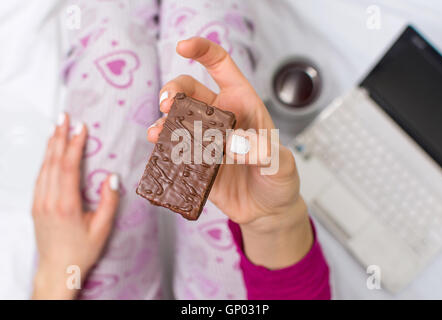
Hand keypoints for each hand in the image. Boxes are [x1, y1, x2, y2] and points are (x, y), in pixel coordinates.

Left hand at [32, 114, 118, 298]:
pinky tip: (50, 151)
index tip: (81, 128)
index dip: (74, 145)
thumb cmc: (82, 251)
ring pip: (44, 167)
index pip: (68, 167)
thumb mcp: (103, 228)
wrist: (58, 269)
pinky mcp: (36, 206)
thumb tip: (112, 177)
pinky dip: (45, 160)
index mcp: (66, 205)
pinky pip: (40, 177)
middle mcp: (48, 201)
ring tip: (57, 127)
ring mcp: (39, 203)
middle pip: (53, 161)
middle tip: (64, 117)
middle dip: (59, 136)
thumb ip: (109, 202)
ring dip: (50, 145)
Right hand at [148, 38, 312, 268]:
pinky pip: (173, 149)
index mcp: (243, 103)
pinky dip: (162, 147)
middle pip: (188, 90)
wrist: (268, 210)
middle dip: (173, 90)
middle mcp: (219, 117)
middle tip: (167, 105)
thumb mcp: (280, 164)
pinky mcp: (193, 162)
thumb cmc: (279, 179)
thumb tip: (231, 143)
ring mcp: (204, 139)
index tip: (182, 46)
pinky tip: (159, 149)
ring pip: (175, 119)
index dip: (202, 51)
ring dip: (162, 121)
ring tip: (158, 133)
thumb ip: (261, 151)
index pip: (220, 66)